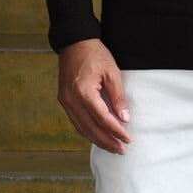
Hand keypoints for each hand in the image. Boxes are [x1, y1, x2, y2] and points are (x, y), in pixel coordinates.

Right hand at [57, 38, 130, 153]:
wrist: (74, 43)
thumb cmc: (95, 54)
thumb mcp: (112, 72)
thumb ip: (118, 97)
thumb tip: (124, 118)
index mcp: (83, 92)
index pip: (102, 119)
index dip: (116, 131)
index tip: (128, 139)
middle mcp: (71, 100)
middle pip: (90, 128)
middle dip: (107, 141)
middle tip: (121, 150)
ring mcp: (65, 101)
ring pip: (81, 128)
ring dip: (97, 139)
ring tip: (112, 147)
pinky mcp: (64, 100)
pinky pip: (75, 121)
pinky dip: (87, 131)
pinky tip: (98, 136)